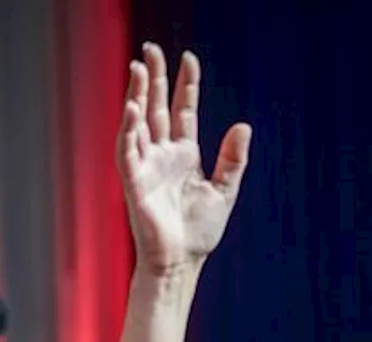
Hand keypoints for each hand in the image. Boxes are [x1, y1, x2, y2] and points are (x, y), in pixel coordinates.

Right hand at [117, 44, 251, 275]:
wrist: (181, 261)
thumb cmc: (198, 231)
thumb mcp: (224, 189)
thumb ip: (233, 158)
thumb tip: (243, 126)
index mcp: (184, 155)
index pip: (183, 111)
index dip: (185, 86)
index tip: (188, 59)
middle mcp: (163, 155)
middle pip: (156, 107)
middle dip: (154, 78)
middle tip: (151, 49)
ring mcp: (146, 165)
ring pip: (139, 122)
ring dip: (137, 95)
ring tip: (138, 68)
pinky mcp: (134, 180)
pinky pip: (128, 149)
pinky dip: (129, 128)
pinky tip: (134, 107)